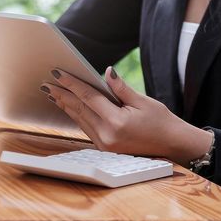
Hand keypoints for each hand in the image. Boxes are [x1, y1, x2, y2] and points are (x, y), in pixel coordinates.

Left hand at [40, 67, 212, 165]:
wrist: (173, 146)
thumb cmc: (161, 121)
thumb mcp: (143, 101)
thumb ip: (120, 88)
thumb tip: (106, 72)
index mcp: (116, 122)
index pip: (88, 97)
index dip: (71, 84)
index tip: (57, 73)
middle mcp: (107, 135)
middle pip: (79, 109)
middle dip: (62, 94)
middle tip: (47, 83)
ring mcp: (104, 144)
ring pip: (80, 119)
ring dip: (65, 105)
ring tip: (53, 93)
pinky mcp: (105, 149)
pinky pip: (86, 128)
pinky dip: (76, 116)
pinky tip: (68, 107)